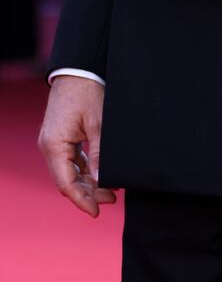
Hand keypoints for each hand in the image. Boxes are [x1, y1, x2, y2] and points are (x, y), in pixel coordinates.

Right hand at [38, 76, 116, 217]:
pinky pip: (71, 161)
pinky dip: (85, 170)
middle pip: (67, 180)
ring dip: (88, 182)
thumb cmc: (87, 92)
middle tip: (112, 199)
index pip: (66, 183)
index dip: (82, 200)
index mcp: (54, 146)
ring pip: (69, 172)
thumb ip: (100, 154)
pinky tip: (101, 174)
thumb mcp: (99, 124)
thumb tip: (104, 181)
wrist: (78, 69)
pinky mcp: (60, 138)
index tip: (97, 211)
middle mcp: (49, 147)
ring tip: (111, 190)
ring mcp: (54, 143)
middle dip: (88, 193)